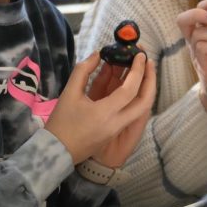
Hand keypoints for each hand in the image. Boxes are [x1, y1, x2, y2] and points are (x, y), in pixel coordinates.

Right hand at [44, 51, 155, 165]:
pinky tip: (125, 79)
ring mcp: (118, 129)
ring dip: (143, 87)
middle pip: (145, 101)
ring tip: (140, 66)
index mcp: (105, 113)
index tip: (139, 54)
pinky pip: (131, 110)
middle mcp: (117, 122)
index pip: (130, 90)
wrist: (56, 152)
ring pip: (140, 107)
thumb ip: (83, 70)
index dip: (137, 70)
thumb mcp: (69, 93)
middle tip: (147, 60)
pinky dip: (131, 95)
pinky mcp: (116, 131)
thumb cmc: (60, 123)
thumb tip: (98, 54)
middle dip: (150, 79)